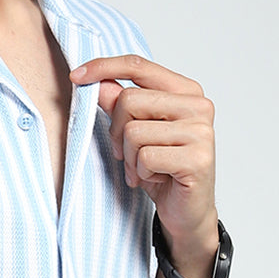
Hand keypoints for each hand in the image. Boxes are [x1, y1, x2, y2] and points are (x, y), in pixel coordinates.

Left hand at [71, 53, 218, 277]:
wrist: (186, 212)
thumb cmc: (161, 168)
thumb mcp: (134, 132)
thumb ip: (119, 104)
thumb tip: (95, 82)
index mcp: (186, 90)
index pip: (138, 65)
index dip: (103, 67)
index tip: (76, 76)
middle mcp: (199, 106)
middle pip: (129, 100)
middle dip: (117, 131)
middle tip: (127, 153)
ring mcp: (202, 131)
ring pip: (134, 132)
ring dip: (129, 157)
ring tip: (144, 169)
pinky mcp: (198, 159)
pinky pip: (145, 157)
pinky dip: (141, 173)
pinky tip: (156, 179)